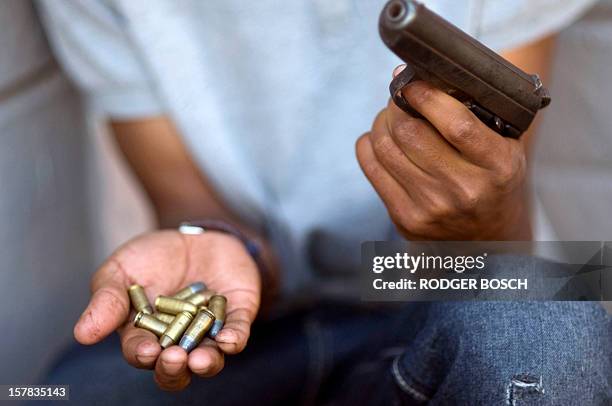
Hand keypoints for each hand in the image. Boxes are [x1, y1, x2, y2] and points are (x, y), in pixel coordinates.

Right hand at [74, 230, 260, 389]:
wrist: (193, 235)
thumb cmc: (151, 257)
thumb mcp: (121, 270)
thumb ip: (107, 300)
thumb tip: (82, 334)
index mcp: (145, 335)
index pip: (141, 353)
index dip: (142, 354)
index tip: (145, 351)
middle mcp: (179, 341)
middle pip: (176, 368)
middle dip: (174, 369)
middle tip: (173, 359)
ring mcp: (209, 330)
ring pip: (210, 357)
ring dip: (206, 363)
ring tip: (201, 360)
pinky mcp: (237, 315)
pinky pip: (238, 332)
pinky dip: (234, 339)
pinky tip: (229, 340)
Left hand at [356, 67, 529, 239]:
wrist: (488, 238)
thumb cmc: (493, 181)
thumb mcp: (504, 147)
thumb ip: (475, 113)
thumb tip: (419, 77)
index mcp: (498, 167)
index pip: (456, 123)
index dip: (426, 96)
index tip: (413, 82)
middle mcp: (465, 190)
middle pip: (410, 133)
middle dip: (397, 105)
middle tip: (400, 97)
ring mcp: (431, 208)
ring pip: (385, 147)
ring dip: (381, 122)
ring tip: (391, 117)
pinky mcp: (405, 219)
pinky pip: (372, 168)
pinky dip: (369, 144)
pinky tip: (380, 139)